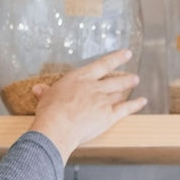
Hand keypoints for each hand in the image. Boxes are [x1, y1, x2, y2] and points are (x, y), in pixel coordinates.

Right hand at [28, 49, 146, 162]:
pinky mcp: (109, 116)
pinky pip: (125, 108)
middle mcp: (94, 87)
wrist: (58, 126)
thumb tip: (38, 89)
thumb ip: (45, 92)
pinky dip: (135, 105)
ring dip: (128, 87)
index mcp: (80, 79)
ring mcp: (103, 101)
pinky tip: (142, 101)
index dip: (115, 59)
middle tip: (133, 75)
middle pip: (114, 80)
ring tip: (135, 83)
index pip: (101, 65)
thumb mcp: (45, 97)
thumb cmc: (50, 111)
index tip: (126, 54)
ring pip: (119, 92)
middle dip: (125, 77)